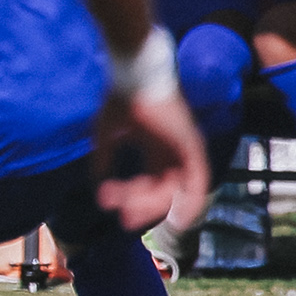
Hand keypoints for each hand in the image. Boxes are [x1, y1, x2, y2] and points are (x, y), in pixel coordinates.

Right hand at [91, 72, 209, 232]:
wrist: (133, 77)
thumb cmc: (120, 100)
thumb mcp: (106, 135)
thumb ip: (104, 160)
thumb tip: (98, 184)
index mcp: (156, 147)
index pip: (149, 181)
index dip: (131, 197)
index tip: (108, 204)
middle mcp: (173, 150)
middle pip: (163, 189)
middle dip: (142, 206)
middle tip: (123, 218)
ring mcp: (185, 148)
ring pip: (177, 189)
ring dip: (157, 206)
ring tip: (135, 216)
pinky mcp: (192, 145)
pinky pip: (198, 181)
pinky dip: (191, 201)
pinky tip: (178, 217)